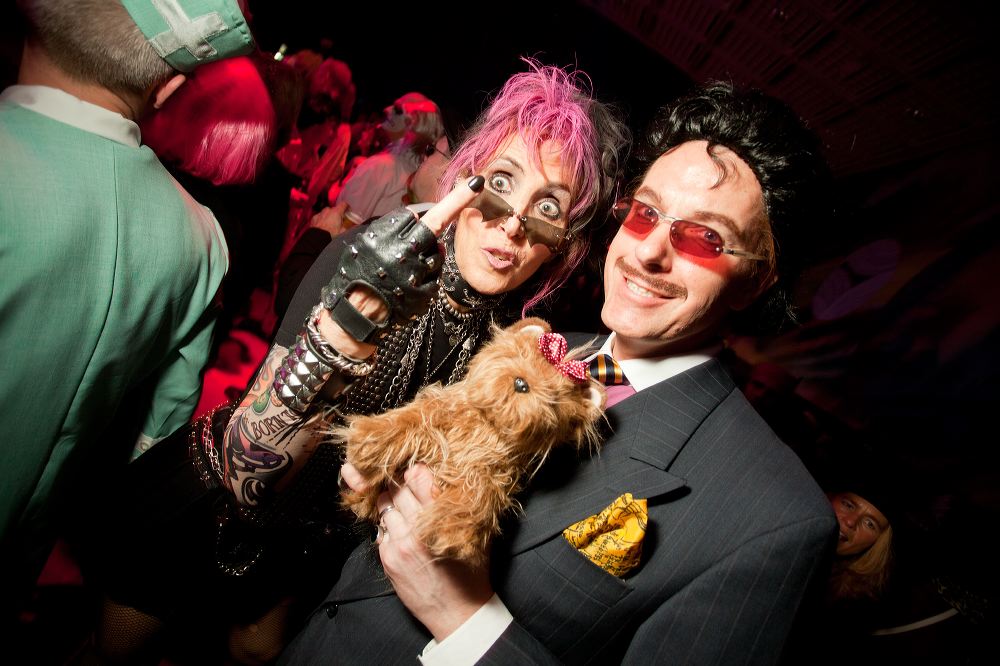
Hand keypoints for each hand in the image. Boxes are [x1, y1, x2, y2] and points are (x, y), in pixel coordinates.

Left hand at [309, 201, 349, 235]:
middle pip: (335, 209)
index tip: (348, 210)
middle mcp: (328, 210)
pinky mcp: (315, 217)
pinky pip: (320, 216)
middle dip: (337, 214)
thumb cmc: (330, 234)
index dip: (347, 207)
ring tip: (331, 225)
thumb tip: (351, 226)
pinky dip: (322, 219)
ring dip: (329, 216)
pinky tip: (324, 226)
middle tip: (339, 221)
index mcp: (336, 212)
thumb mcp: (342, 231)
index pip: (344, 204)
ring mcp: (320, 213)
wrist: (318, 238)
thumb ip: (348, 226)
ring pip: (327, 212)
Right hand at [320, 176, 485, 342]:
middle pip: (434, 226)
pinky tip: (410, 287)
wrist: (355, 316)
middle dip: (456, 203)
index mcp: (380, 239)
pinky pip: (435, 279)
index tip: (459, 191)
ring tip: (407, 271)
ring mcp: (413, 275)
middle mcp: (398, 254)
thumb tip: (420, 220)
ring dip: (429, 257)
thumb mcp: (363, 246)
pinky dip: (427, 279)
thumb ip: (388, 231)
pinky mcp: (423, 295)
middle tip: (475, 185)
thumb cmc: (357, 277)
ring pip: (437, 255)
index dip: (423, 213)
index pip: (411, 215)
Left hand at [342, 462, 493, 640]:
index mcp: (442, 517)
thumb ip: (459, 503)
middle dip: (403, 485)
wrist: (457, 612)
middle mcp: (419, 528)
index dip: (417, 471)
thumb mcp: (474, 532)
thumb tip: (442, 476)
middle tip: (409, 488)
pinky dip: (390, 525)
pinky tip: (402, 531)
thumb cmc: (471, 572)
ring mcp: (400, 543)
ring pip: (385, 505)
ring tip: (404, 509)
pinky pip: (381, 528)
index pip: (419, 477)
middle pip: (398, 488)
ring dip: (393, 504)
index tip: (418, 473)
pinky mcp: (388, 557)